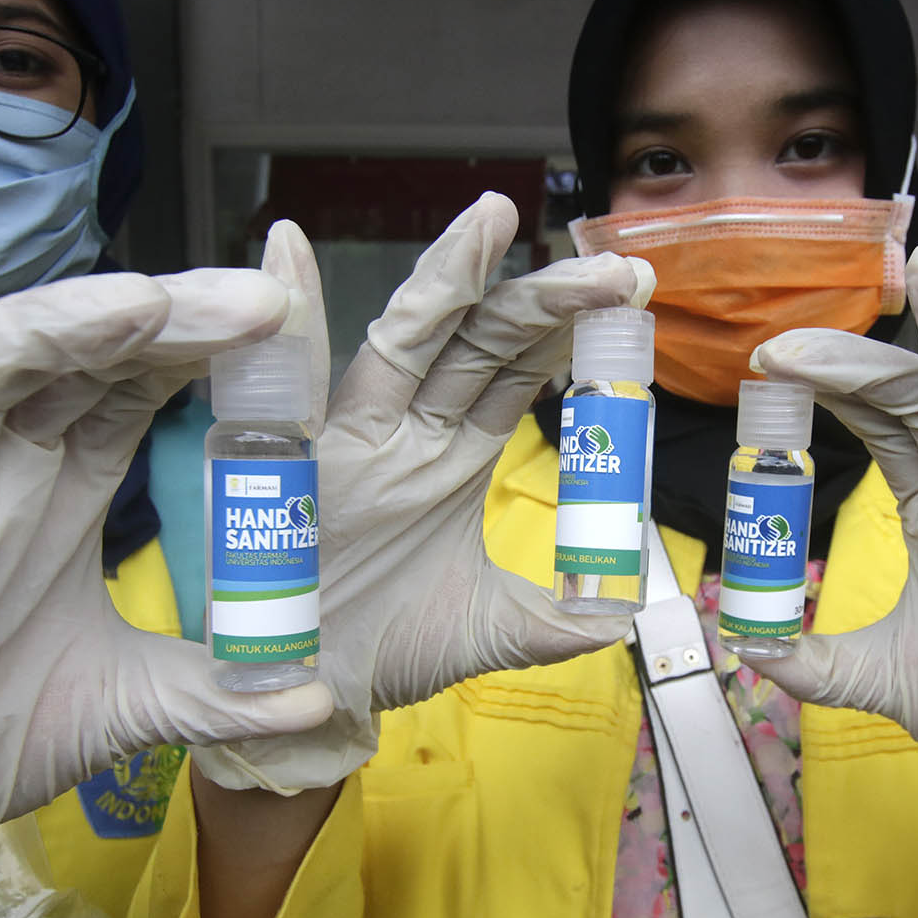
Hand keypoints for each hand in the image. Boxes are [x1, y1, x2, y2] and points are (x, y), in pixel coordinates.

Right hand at [0, 253, 334, 917]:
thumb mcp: (121, 707)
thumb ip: (219, 694)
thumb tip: (321, 700)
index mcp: (63, 488)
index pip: (139, 387)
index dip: (205, 347)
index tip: (286, 324)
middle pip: (82, 357)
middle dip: (168, 321)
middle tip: (258, 304)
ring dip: (57, 327)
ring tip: (142, 303)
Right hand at [192, 193, 656, 793]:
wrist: (304, 699)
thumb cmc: (384, 651)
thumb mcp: (491, 630)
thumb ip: (559, 618)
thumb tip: (626, 612)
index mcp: (456, 454)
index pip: (522, 370)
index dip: (571, 329)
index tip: (630, 291)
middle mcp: (411, 429)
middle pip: (482, 339)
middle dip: (541, 295)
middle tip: (609, 261)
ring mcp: (357, 436)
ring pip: (410, 338)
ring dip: (450, 275)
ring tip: (494, 218)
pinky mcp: (301, 460)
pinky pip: (301, 379)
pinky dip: (290, 310)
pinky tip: (287, 248)